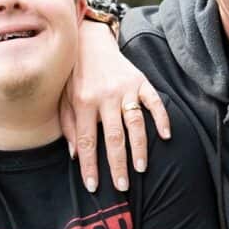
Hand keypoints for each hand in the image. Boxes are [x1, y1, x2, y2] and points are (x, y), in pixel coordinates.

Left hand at [62, 20, 169, 192]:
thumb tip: (75, 156)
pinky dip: (162, 118)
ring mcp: (125, 88)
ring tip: (141, 169)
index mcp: (83, 102)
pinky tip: (165, 136)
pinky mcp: (141, 81)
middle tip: (122, 187)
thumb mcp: (63, 99)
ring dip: (139, 148)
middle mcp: (105, 96)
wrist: (89, 41)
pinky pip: (154, 101)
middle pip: (113, 137)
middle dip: (117, 164)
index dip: (90, 166)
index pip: (86, 141)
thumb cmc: (74, 76)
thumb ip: (68, 126)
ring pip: (135, 123)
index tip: (93, 187)